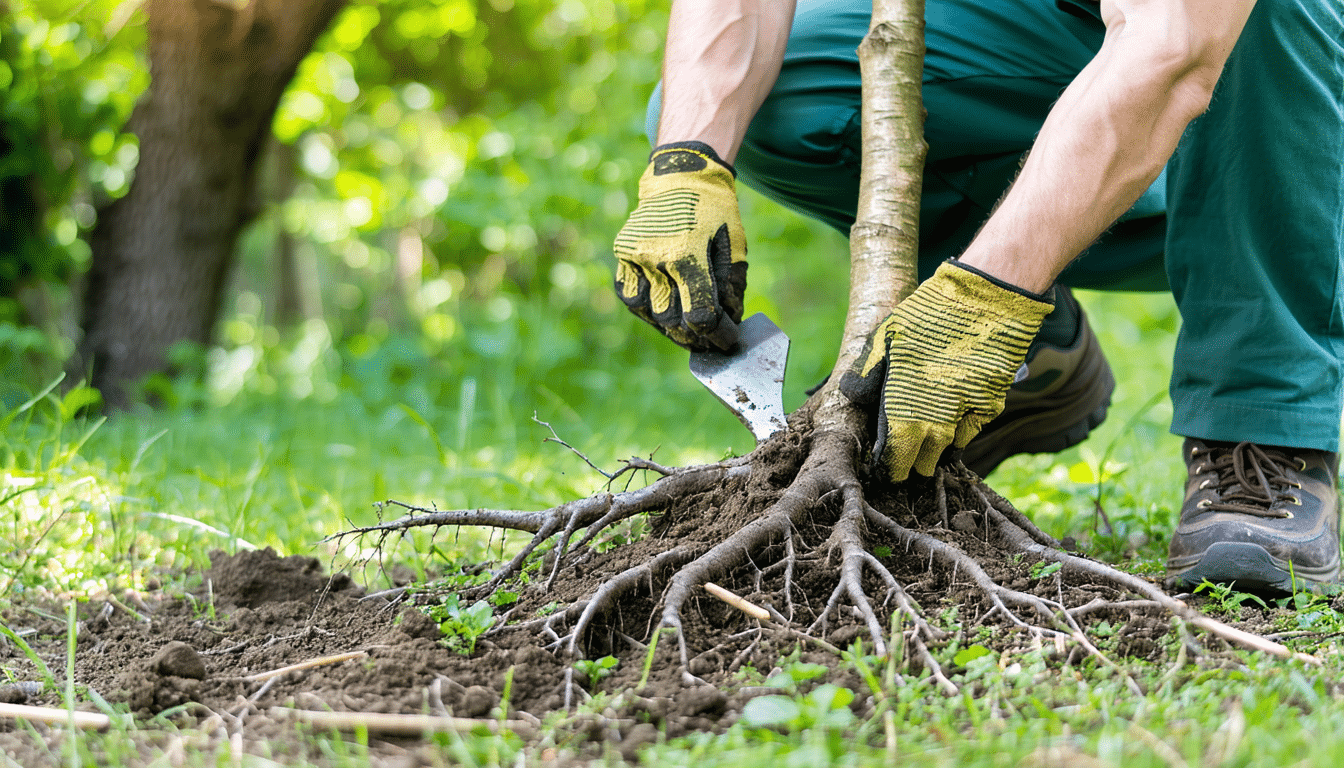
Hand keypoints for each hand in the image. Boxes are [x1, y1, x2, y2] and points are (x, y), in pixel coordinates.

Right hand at [614, 141, 746, 350]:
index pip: (701, 315)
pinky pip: (630, 296)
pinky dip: (646, 309)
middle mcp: (656, 258)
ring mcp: (634, 256)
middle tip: (707, 341)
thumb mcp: (733, 244)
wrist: (679, 175)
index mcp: (687, 254)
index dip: (717, 335)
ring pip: (648, 313)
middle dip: (693, 337)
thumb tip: (729, 323)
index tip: (727, 340)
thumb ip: (731, 287)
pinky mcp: (622, 254)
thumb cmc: (713, 212)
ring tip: (687, 329)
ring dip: (669, 327)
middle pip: (672, 320)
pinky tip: (663, 309)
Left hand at [838, 261, 1053, 481]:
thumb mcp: (887, 337)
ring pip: (948, 448)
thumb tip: (851, 394)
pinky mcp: (992, 403)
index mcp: (905, 409)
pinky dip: (961, 431)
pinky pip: (971, 430)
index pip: (896, 457)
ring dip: (935, 450)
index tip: (886, 470)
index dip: (891, 467)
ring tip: (925, 450)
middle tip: (904, 461)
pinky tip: (951, 426)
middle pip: (923, 461)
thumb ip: (869, 372)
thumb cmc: (930, 315)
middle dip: (912, 463)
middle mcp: (937, 420)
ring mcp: (967, 414)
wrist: (987, 300)